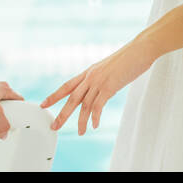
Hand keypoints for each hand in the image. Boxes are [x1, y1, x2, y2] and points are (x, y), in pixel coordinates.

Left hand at [41, 37, 155, 134]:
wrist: (139, 50)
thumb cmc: (127, 59)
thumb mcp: (108, 69)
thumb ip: (100, 79)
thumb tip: (99, 90)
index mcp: (88, 72)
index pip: (67, 85)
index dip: (54, 96)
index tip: (44, 104)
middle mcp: (90, 76)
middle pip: (71, 98)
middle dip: (62, 114)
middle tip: (54, 126)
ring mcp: (99, 81)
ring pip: (84, 105)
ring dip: (81, 121)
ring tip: (80, 132)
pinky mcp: (109, 86)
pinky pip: (99, 105)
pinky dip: (95, 117)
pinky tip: (95, 125)